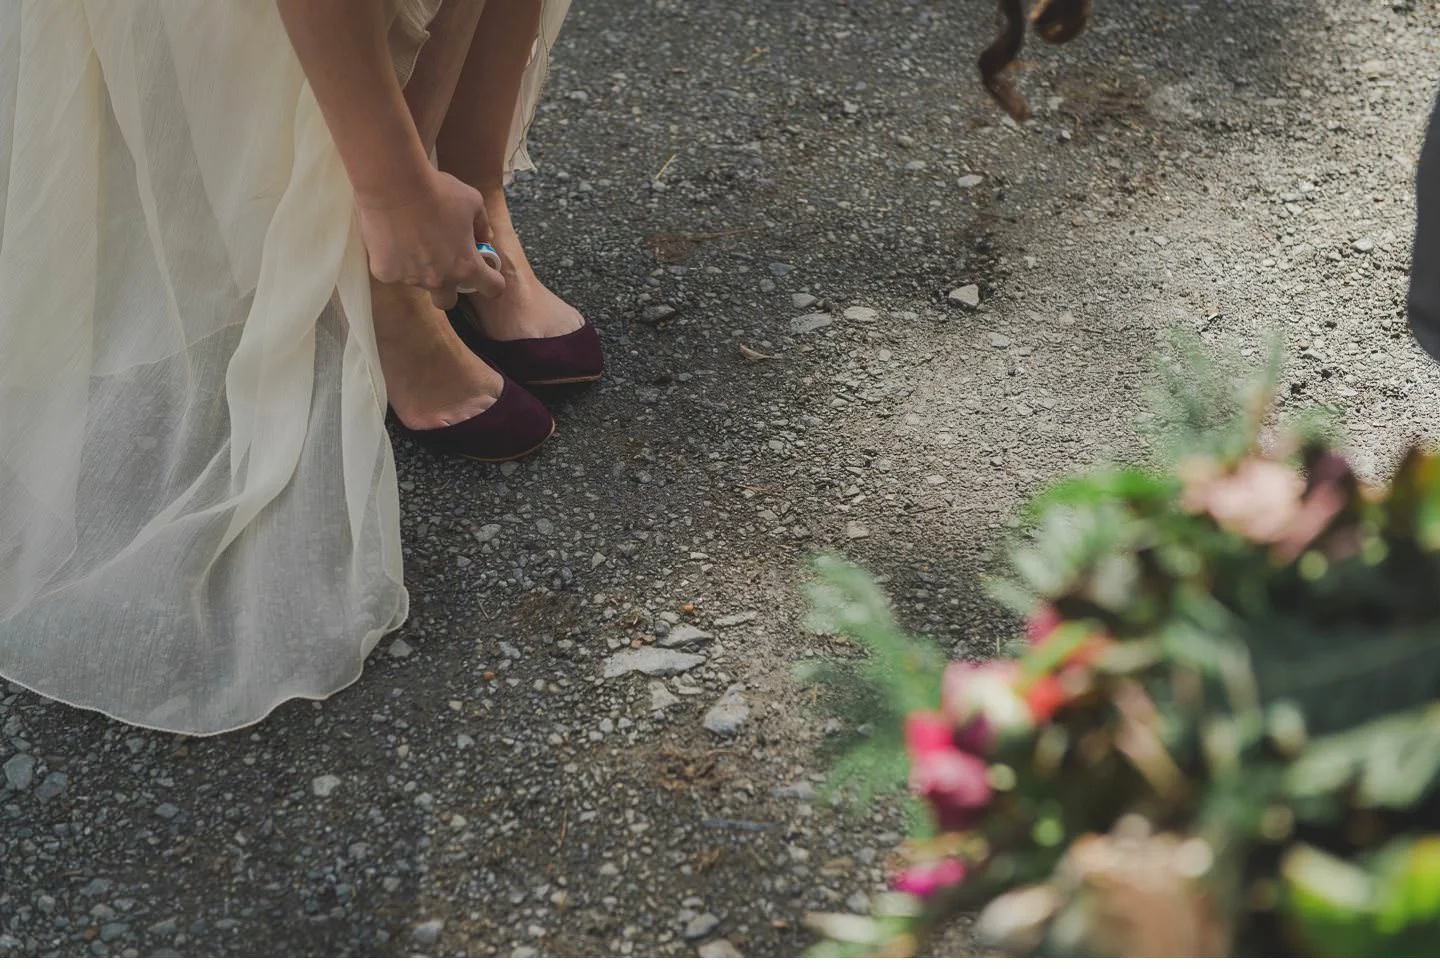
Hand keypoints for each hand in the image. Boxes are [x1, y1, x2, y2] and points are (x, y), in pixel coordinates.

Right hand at [356, 168, 504, 308]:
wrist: (393, 185)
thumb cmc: (436, 191)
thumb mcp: (472, 202)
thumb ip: (482, 225)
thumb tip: (484, 238)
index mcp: (466, 265)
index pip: (492, 288)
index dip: (493, 282)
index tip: (487, 273)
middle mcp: (439, 279)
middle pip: (447, 301)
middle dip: (449, 287)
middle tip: (443, 264)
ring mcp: (410, 279)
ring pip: (418, 282)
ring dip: (420, 268)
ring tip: (412, 237)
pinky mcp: (385, 273)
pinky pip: (393, 271)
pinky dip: (395, 259)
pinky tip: (393, 237)